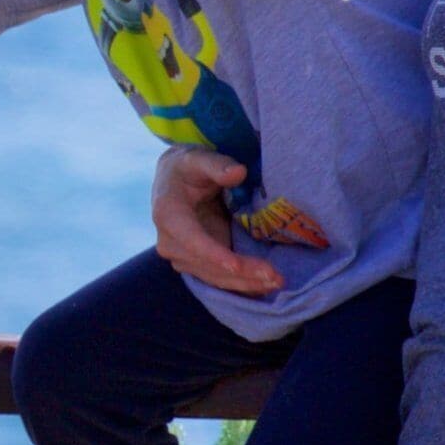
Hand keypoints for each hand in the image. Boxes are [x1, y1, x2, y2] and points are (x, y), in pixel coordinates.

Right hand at [150, 146, 284, 296]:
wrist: (175, 183)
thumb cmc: (188, 168)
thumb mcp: (198, 158)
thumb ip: (217, 165)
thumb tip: (238, 172)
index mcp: (167, 214)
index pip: (191, 239)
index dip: (214, 254)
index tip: (237, 266)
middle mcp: (170, 242)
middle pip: (208, 264)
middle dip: (242, 273)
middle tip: (275, 276)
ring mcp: (182, 257)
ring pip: (215, 277)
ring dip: (246, 283)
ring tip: (277, 282)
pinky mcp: (195, 264)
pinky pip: (219, 279)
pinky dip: (242, 284)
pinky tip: (266, 286)